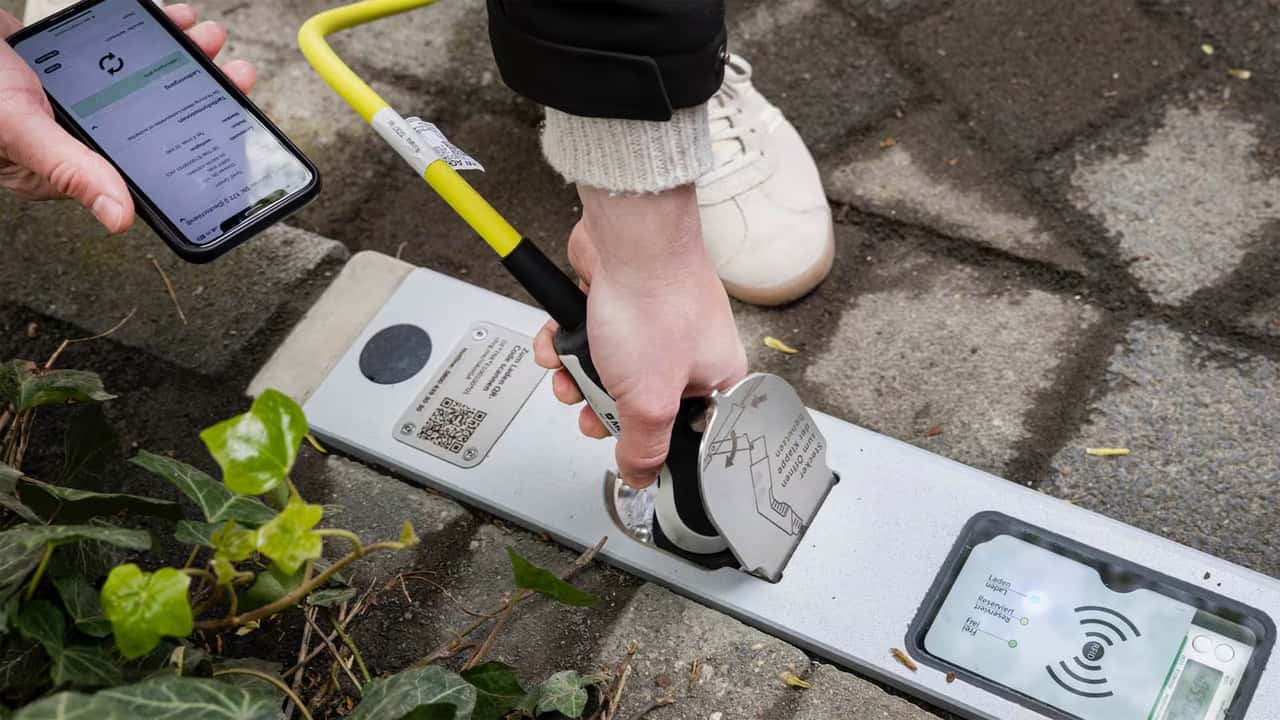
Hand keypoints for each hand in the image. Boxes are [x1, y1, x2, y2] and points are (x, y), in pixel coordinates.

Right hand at [0, 5, 254, 231]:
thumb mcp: (21, 128)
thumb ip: (72, 170)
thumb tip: (120, 221)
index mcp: (66, 166)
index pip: (145, 166)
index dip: (192, 147)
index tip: (232, 120)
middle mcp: (73, 134)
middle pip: (152, 119)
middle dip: (195, 90)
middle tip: (232, 68)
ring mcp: (69, 98)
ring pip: (139, 81)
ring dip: (177, 57)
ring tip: (205, 34)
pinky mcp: (62, 65)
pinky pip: (114, 53)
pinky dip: (143, 35)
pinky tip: (168, 18)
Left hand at [533, 184, 746, 487]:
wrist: (628, 238)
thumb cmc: (655, 305)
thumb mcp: (648, 400)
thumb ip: (644, 446)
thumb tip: (641, 477)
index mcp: (714, 375)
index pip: (682, 428)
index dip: (646, 438)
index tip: (624, 441)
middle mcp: (687, 347)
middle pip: (637, 399)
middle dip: (600, 404)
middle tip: (590, 405)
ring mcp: (651, 321)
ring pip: (606, 368)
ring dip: (576, 373)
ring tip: (568, 369)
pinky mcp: (618, 299)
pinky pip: (588, 334)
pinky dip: (566, 339)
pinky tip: (558, 340)